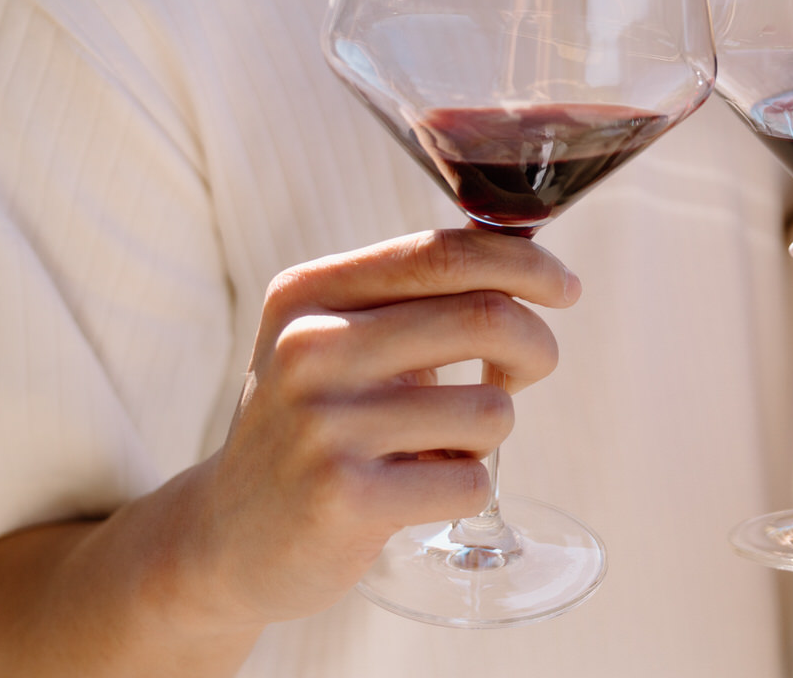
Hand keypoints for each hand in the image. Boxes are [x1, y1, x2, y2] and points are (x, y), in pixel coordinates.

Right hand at [186, 227, 578, 625]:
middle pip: (485, 317)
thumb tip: (535, 264)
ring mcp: (321, 424)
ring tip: (438, 446)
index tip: (566, 288)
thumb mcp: (340, 340)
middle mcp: (308, 348)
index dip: (525, 263)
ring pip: (491, 409)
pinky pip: (471, 481)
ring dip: (490, 431)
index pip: (443, 253)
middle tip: (529, 371)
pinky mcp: (342, 498)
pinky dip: (465, 487)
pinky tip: (415, 492)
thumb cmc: (316, 425)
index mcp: (310, 293)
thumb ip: (418, 298)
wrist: (226, 539)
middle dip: (536, 346)